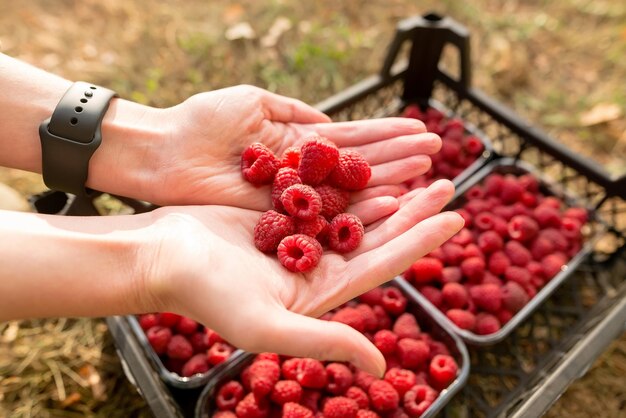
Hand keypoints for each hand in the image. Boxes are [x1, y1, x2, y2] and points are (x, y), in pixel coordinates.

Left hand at [97, 85, 440, 206]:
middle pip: (359, 167)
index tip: (422, 133)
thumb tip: (332, 122)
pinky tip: (390, 203)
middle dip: (399, 161)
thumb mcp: (255, 102)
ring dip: (389, 184)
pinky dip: (358, 209)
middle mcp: (303, 173)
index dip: (388, 137)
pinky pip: (326, 214)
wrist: (164, 152)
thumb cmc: (203, 121)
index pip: (353, 139)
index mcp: (298, 142)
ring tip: (428, 179)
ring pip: (350, 192)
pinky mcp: (281, 218)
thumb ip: (295, 113)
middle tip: (439, 157)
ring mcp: (295, 197)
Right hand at [142, 180, 461, 375]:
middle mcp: (318, 269)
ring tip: (421, 173)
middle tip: (447, 186)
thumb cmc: (208, 294)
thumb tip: (380, 367)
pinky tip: (373, 168)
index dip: (421, 243)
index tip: (454, 219)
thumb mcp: (267, 326)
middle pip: (378, 238)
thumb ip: (326, 342)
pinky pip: (326, 196)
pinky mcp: (283, 215)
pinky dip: (351, 183)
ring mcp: (301, 241)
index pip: (384, 267)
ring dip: (389, 195)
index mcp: (322, 294)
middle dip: (414, 213)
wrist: (163, 256)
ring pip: (356, 215)